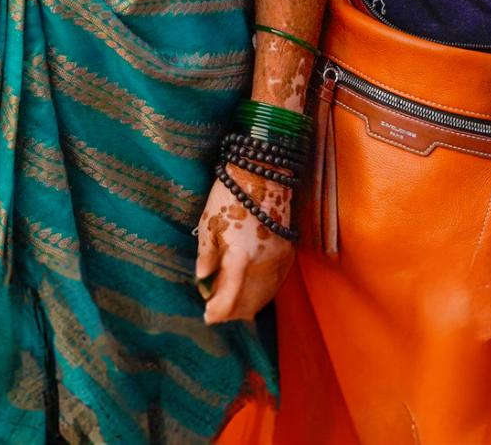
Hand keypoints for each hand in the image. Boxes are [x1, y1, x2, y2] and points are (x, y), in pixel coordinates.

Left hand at [191, 162, 293, 322]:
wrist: (263, 173)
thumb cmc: (230, 195)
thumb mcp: (208, 224)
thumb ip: (206, 256)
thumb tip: (203, 279)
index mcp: (240, 258)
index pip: (229, 299)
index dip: (217, 312)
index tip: (207, 316)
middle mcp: (262, 265)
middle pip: (248, 304)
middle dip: (231, 313)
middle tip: (216, 312)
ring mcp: (278, 260)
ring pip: (264, 297)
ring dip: (247, 306)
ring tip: (231, 305)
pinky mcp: (287, 254)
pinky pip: (275, 284)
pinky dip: (262, 293)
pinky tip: (251, 292)